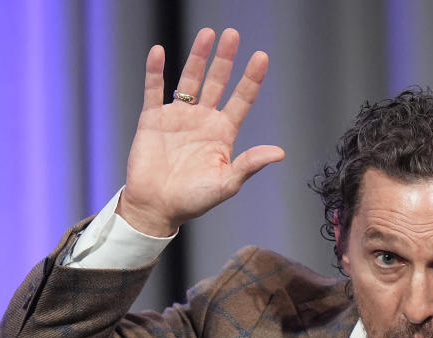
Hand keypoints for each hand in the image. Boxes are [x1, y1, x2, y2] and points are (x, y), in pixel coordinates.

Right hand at [118, 28, 284, 236]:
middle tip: (233, 34)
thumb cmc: (193, 200)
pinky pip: (154, 90)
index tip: (261, 57)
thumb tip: (279, 153)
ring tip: (207, 34)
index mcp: (223, 133)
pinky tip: (159, 51)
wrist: (157, 208)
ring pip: (189, 80)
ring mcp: (178, 117)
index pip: (241, 100)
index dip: (251, 79)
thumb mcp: (227, 183)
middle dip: (225, 59)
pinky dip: (155, 71)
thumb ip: (250, 164)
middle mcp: (203, 120)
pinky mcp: (153, 119)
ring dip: (197, 57)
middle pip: (217, 82)